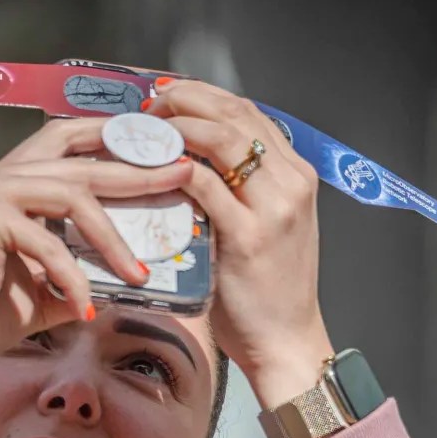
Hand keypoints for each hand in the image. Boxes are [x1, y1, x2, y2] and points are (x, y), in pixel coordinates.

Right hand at [0, 118, 192, 362]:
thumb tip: (133, 275)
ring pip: (73, 195)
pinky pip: (49, 242)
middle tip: (184, 175)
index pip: (70, 140)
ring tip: (140, 272)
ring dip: (113, 238)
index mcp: (10, 180)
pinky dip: (73, 277)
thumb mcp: (46, 287)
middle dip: (138, 169)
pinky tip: (85, 308)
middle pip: (82, 160)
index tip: (162, 152)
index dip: (117, 140)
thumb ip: (83, 270)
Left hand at [145, 80, 334, 407]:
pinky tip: (145, 170)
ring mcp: (274, 207)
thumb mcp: (265, 226)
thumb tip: (188, 160)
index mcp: (296, 175)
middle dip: (184, 100)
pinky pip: (204, 185)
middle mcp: (291, 182)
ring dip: (175, 127)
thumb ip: (240, 190)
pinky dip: (170, 170)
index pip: (248, 111)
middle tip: (146, 108)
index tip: (166, 98)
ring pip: (221, 138)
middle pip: (235, 112)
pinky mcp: (248, 236)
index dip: (202, 95)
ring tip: (141, 133)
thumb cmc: (267, 290)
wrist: (286, 342)